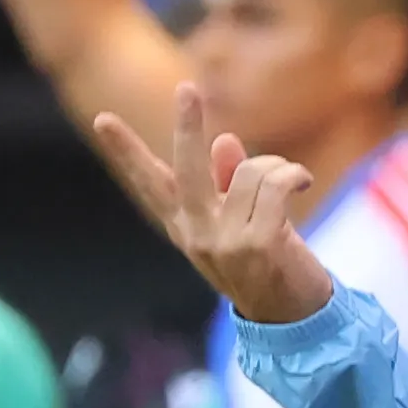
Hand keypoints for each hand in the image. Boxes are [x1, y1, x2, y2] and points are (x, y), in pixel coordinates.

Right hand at [90, 85, 337, 327]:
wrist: (294, 318)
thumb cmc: (269, 264)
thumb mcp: (240, 221)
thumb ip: (229, 182)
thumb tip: (224, 140)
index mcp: (186, 227)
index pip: (150, 183)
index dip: (127, 150)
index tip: (103, 119)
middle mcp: (198, 234)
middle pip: (186, 169)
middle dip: (187, 127)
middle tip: (187, 89)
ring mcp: (225, 242)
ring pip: (249, 172)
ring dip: (277, 168)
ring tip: (293, 182)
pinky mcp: (257, 244)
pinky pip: (275, 185)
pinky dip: (294, 176)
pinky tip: (304, 181)